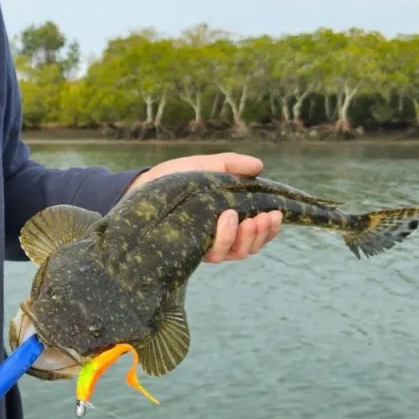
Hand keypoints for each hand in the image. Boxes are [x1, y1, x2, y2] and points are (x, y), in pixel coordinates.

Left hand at [126, 152, 281, 262]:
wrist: (142, 187)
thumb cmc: (174, 179)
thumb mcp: (206, 167)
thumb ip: (232, 166)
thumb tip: (259, 165)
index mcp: (228, 223)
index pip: (256, 234)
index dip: (270, 230)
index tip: (276, 214)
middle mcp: (218, 239)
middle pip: (249, 247)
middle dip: (262, 234)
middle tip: (266, 217)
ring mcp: (204, 246)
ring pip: (236, 253)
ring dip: (247, 237)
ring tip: (248, 219)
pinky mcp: (189, 250)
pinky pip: (214, 253)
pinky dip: (225, 237)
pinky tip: (226, 218)